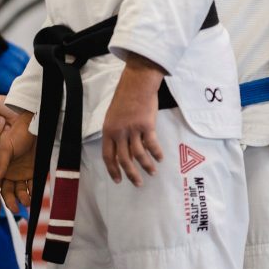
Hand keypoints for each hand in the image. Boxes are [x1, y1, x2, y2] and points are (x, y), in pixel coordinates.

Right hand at [0, 111, 36, 214]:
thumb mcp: (6, 147)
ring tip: (27, 202)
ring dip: (22, 198)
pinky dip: (33, 192)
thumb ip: (1, 163)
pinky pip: (32, 185)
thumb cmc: (17, 135)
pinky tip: (34, 196)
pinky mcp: (32, 172)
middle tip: (16, 209)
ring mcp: (20, 173)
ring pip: (19, 191)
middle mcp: (8, 172)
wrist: (34, 128)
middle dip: (10, 201)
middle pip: (7, 191)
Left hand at [101, 53, 164, 186]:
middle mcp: (119, 132)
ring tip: (152, 172)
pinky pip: (152, 145)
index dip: (112, 169)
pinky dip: (156, 153)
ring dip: (146, 166)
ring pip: (139, 155)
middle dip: (130, 174)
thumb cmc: (124, 99)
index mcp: (108, 130)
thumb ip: (116, 133)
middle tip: (137, 183)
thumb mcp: (113, 117)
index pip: (107, 155)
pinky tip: (160, 158)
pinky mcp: (147, 126)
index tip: (118, 180)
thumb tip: (122, 149)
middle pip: (124, 159)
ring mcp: (133, 130)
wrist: (136, 85)